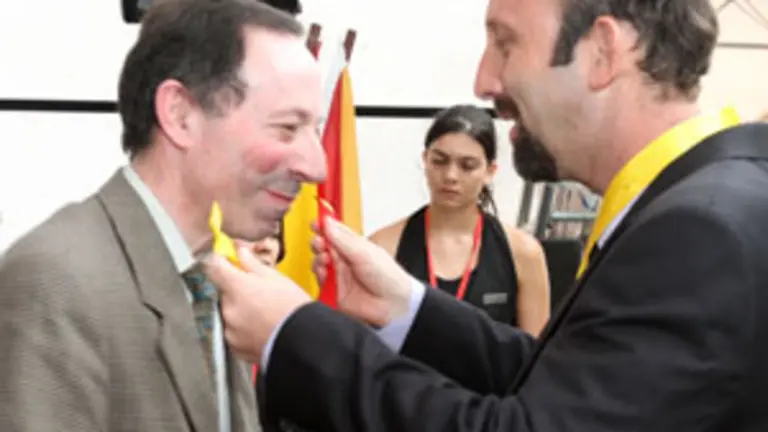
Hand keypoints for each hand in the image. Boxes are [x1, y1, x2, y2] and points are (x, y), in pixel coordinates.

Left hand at [203, 245, 311, 363]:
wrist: (302, 341)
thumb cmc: (293, 307)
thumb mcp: (277, 278)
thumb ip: (252, 264)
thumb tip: (240, 252)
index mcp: (236, 286)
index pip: (213, 268)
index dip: (219, 262)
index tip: (226, 262)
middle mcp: (227, 308)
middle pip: (223, 293)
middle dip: (236, 292)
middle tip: (259, 295)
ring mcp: (229, 330)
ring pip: (229, 314)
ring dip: (240, 312)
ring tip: (263, 316)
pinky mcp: (234, 347)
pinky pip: (234, 333)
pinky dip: (243, 330)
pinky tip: (261, 330)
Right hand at [312, 217, 414, 327]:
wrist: (392, 304)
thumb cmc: (387, 276)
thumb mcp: (363, 253)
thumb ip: (342, 239)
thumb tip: (327, 221)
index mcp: (354, 246)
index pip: (335, 232)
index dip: (324, 226)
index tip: (315, 223)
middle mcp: (345, 259)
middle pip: (323, 247)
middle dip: (318, 242)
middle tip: (319, 242)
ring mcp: (339, 275)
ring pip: (318, 263)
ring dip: (317, 259)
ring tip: (324, 258)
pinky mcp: (334, 291)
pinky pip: (319, 282)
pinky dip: (318, 275)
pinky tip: (324, 273)